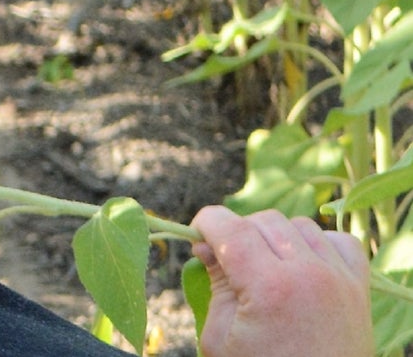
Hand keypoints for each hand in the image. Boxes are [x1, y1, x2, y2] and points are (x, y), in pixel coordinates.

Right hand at [191, 205, 372, 356]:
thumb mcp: (222, 339)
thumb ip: (215, 285)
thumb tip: (204, 246)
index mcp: (268, 288)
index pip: (228, 227)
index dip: (206, 224)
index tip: (199, 235)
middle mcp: (307, 275)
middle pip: (262, 221)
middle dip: (239, 233)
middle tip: (232, 262)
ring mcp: (339, 280)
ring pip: (299, 225)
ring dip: (278, 237)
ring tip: (269, 266)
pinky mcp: (360, 290)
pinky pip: (341, 242)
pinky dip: (321, 244)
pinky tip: (306, 264)